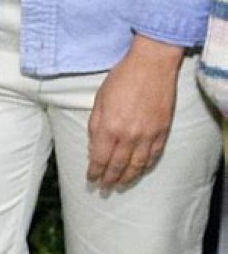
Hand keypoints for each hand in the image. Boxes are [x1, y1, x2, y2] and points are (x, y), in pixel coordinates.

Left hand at [87, 35, 183, 189]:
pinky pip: (153, 156)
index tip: (91, 179)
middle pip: (117, 166)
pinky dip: (144, 167)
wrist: (152, 64)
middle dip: (109, 180)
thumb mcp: (99, 99)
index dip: (94, 171)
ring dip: (126, 178)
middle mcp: (128, 135)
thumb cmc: (122, 78)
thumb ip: (95, 125)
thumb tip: (94, 146)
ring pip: (136, 166)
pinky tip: (138, 171)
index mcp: (109, 127)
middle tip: (104, 189)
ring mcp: (147, 135)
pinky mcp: (162, 132)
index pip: (99, 158)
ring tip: (120, 185)